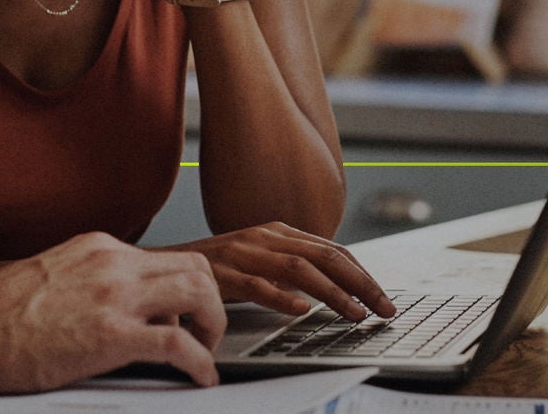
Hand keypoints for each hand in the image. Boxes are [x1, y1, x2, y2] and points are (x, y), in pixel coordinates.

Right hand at [0, 232, 227, 389]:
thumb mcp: (54, 276)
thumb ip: (92, 282)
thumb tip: (115, 306)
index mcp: (98, 248)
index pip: (166, 257)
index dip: (185, 289)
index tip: (185, 314)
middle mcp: (112, 263)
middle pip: (195, 266)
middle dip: (211, 301)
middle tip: (205, 332)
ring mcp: (114, 296)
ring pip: (199, 292)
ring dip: (213, 325)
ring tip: (205, 351)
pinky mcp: (111, 335)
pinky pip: (179, 344)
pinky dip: (200, 363)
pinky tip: (200, 377)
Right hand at [154, 223, 395, 320]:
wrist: (163, 265)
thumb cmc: (215, 267)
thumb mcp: (258, 259)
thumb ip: (289, 266)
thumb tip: (332, 285)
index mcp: (277, 231)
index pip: (332, 250)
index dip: (362, 273)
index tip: (383, 297)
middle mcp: (264, 237)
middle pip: (325, 256)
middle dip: (361, 283)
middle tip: (383, 308)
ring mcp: (243, 253)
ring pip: (299, 270)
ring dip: (333, 294)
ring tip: (354, 314)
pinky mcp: (222, 272)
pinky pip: (257, 285)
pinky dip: (282, 297)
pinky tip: (302, 311)